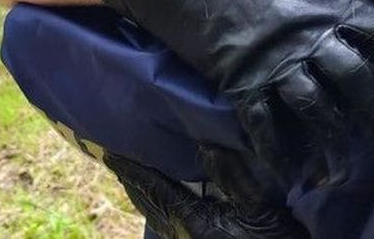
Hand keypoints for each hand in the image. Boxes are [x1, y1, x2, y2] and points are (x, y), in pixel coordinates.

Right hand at [102, 0, 373, 188]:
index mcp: (326, 1)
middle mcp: (309, 36)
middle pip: (359, 78)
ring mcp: (276, 61)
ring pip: (318, 108)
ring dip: (333, 141)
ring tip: (344, 171)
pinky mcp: (242, 80)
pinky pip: (266, 125)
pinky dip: (276, 153)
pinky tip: (287, 173)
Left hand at [103, 148, 306, 237]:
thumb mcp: (263, 211)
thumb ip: (236, 177)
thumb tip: (208, 143)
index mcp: (194, 222)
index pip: (155, 189)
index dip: (132, 169)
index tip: (110, 151)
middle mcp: (186, 233)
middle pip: (150, 203)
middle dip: (133, 180)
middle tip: (116, 156)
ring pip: (159, 214)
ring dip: (145, 192)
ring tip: (135, 171)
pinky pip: (171, 220)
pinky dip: (160, 202)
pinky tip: (166, 195)